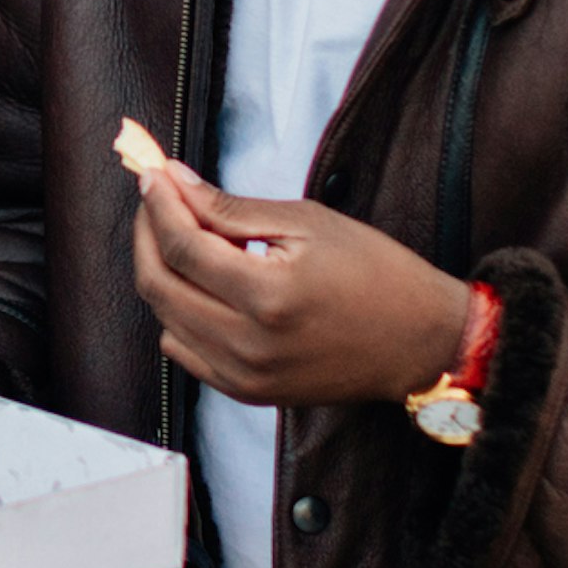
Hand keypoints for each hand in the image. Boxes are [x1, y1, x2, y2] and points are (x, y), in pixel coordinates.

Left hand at [130, 155, 468, 407]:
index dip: (159, 204)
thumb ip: (231, 209)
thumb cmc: (376, 274)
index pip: (181, 246)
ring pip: (164, 318)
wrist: (419, 342)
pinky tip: (204, 285)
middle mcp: (248, 344)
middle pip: (159, 284)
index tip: (153, 176)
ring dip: (162, 271)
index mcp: (267, 296)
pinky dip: (179, 313)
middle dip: (148, 233)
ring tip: (187, 236)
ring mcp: (244, 375)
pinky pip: (184, 350)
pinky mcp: (247, 391)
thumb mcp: (308, 223)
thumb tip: (175, 183)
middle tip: (158, 199)